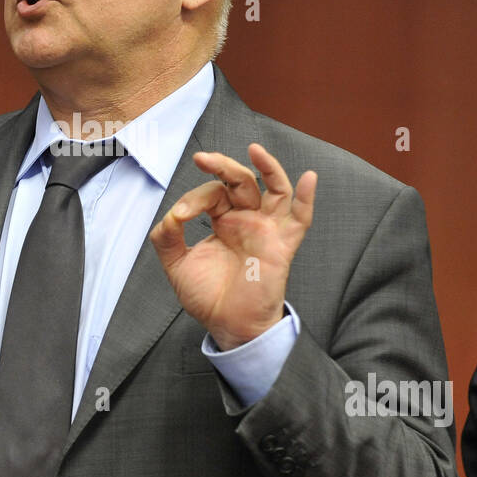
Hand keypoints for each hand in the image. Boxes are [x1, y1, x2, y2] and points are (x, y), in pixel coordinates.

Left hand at [149, 143, 315, 349]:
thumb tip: (168, 217)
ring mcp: (266, 229)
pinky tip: (309, 178)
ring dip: (267, 167)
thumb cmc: (207, 297)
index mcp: (222, 221)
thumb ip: (167, 239)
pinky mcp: (282, 245)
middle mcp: (245, 219)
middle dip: (222, 166)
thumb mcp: (177, 266)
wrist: (228, 326)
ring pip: (273, 189)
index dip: (193, 199)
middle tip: (202, 158)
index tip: (178, 217)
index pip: (211, 194)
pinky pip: (300, 219)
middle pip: (240, 181)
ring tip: (254, 149)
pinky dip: (307, 198)